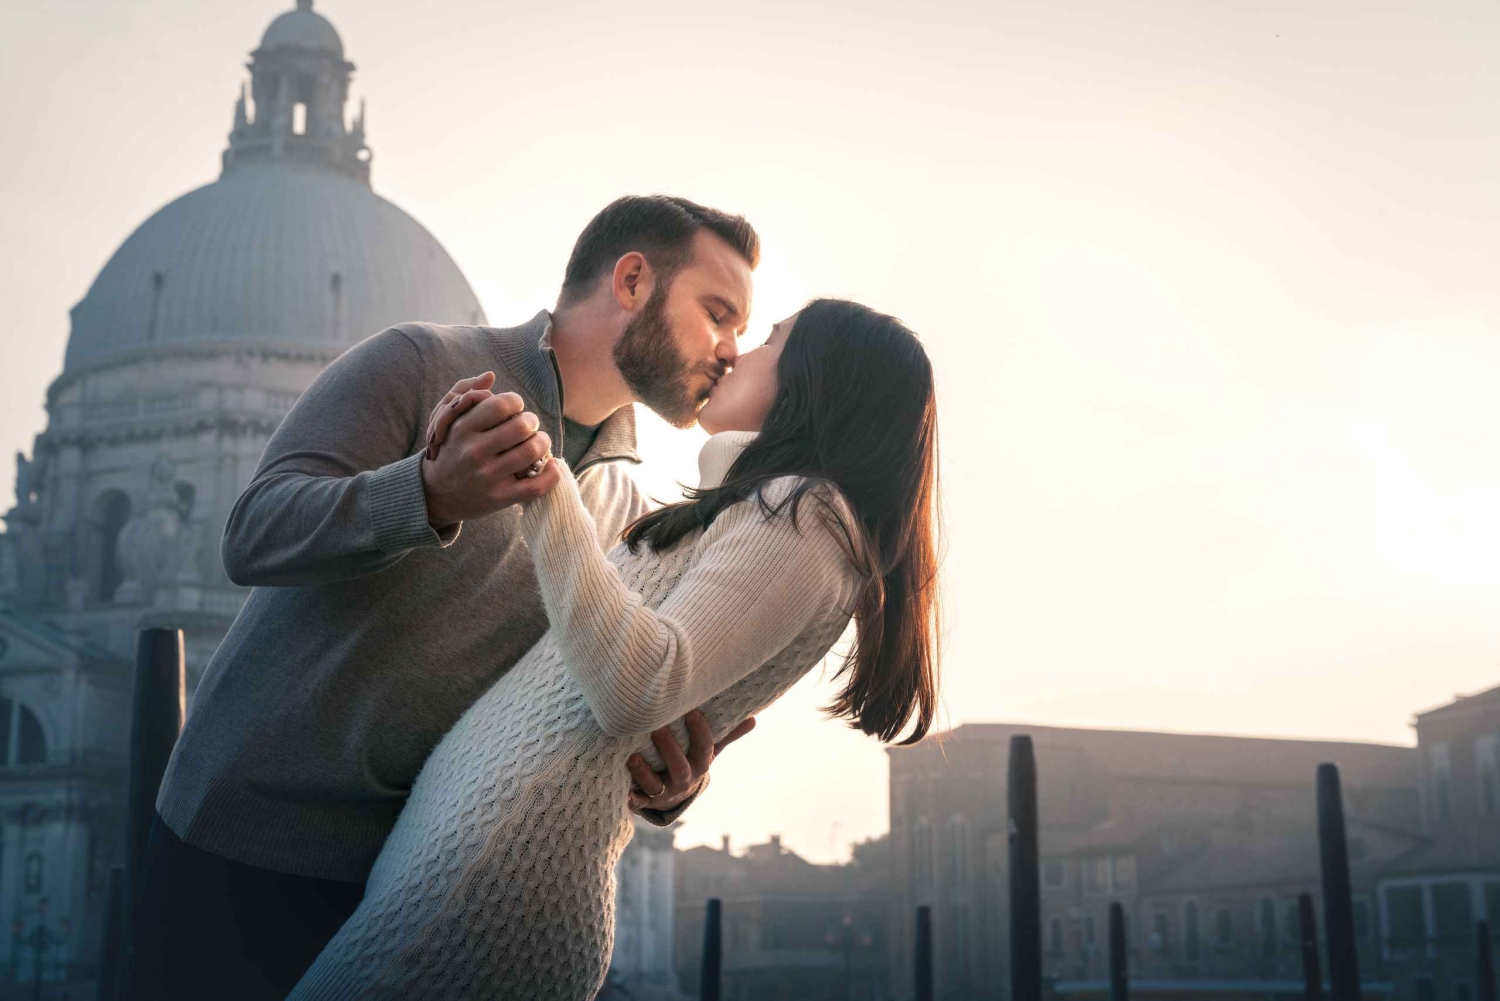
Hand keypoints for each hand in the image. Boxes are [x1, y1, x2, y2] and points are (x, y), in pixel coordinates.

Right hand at [420, 375, 557, 528]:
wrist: (435, 495)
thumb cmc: (449, 450)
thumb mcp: (447, 420)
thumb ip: (467, 393)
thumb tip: (491, 375)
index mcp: (462, 429)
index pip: (501, 405)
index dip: (516, 402)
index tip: (515, 408)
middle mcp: (474, 452)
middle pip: (522, 426)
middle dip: (532, 421)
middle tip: (529, 425)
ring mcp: (487, 477)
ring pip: (533, 451)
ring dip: (543, 443)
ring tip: (539, 442)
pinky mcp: (499, 498)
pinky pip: (537, 486)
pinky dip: (552, 474)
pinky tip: (551, 465)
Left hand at [627, 711, 755, 811]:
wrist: (672, 795)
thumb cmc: (689, 762)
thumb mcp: (708, 751)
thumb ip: (726, 735)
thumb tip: (753, 719)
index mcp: (699, 765)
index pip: (704, 749)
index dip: (700, 732)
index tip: (692, 712)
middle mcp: (683, 781)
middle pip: (680, 768)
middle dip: (669, 749)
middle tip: (656, 727)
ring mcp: (662, 792)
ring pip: (654, 786)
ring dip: (643, 772)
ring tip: (632, 756)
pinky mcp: (643, 799)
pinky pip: (637, 801)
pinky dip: (630, 798)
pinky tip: (624, 792)